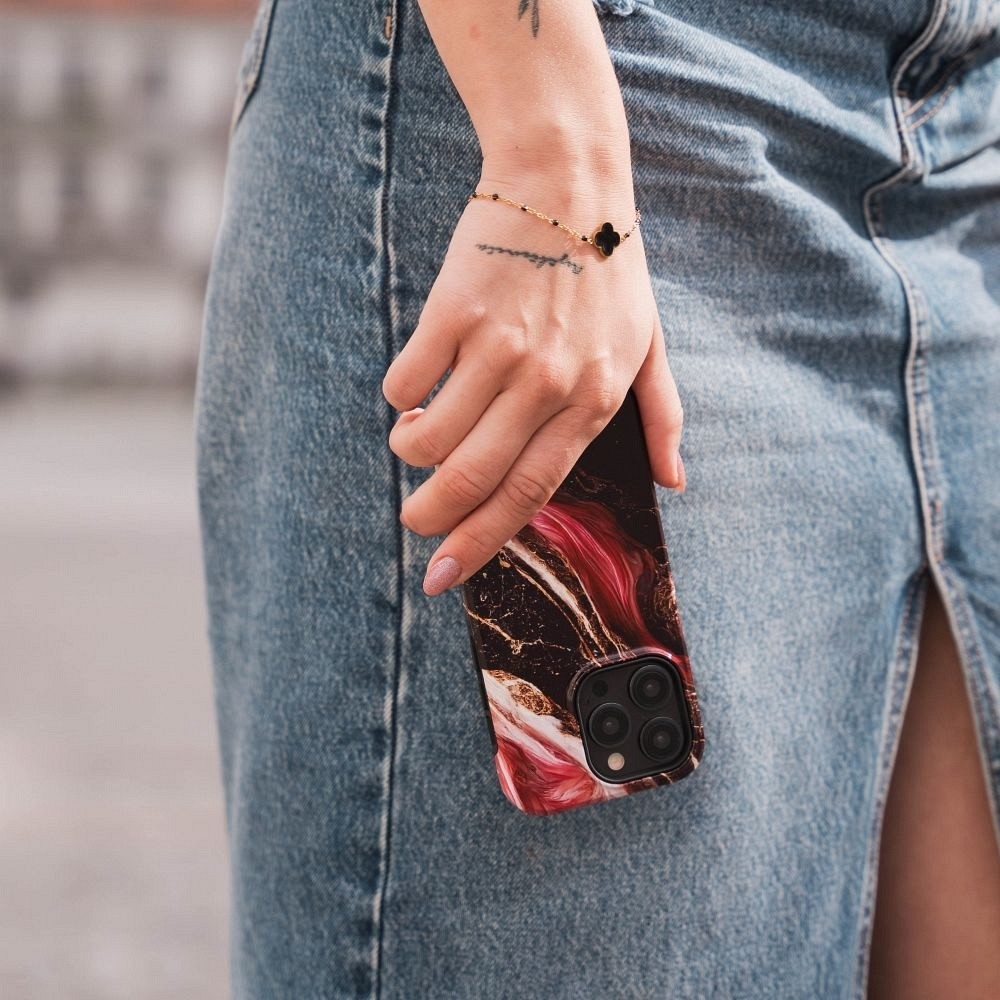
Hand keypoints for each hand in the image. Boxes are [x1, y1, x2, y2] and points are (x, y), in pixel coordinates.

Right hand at [382, 166, 684, 596]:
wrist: (568, 182)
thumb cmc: (611, 271)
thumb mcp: (651, 345)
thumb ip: (663, 417)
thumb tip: (676, 482)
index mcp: (592, 400)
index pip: (529, 493)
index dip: (481, 543)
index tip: (444, 576)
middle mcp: (546, 382)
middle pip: (472, 478)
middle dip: (431, 518)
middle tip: (414, 523)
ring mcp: (499, 345)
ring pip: (430, 435)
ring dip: (411, 451)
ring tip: (414, 439)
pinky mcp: (455, 310)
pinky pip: (406, 380)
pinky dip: (400, 397)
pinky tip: (412, 390)